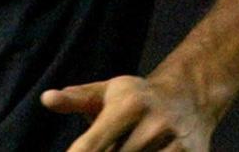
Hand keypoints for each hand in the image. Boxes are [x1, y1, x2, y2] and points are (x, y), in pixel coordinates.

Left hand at [42, 75, 213, 151]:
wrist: (192, 98)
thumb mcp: (108, 92)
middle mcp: (153, 126)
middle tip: (109, 143)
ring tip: (126, 144)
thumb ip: (76, 99)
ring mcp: (175, 146)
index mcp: (128, 106)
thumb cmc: (138, 98)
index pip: (89, 148)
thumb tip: (46, 99)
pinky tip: (140, 150)